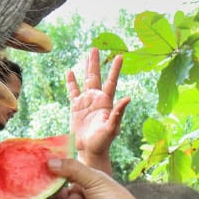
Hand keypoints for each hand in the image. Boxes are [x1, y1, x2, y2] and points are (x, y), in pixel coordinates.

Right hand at [44, 159, 146, 198]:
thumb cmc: (115, 198)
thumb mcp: (94, 178)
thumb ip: (72, 169)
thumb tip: (50, 161)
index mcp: (83, 181)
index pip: (62, 173)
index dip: (51, 169)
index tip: (37, 164)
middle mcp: (76, 195)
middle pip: (54, 189)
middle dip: (44, 185)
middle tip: (31, 180)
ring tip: (40, 196)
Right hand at [66, 49, 129, 173]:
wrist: (90, 149)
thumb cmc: (103, 141)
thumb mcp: (112, 127)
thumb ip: (118, 113)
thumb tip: (128, 98)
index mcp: (106, 102)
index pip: (111, 81)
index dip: (115, 69)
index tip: (120, 56)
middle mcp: (96, 99)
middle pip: (96, 76)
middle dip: (96, 63)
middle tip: (95, 48)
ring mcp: (86, 102)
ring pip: (85, 80)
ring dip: (85, 68)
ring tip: (86, 54)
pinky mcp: (76, 107)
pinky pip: (73, 91)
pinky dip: (71, 82)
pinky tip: (70, 72)